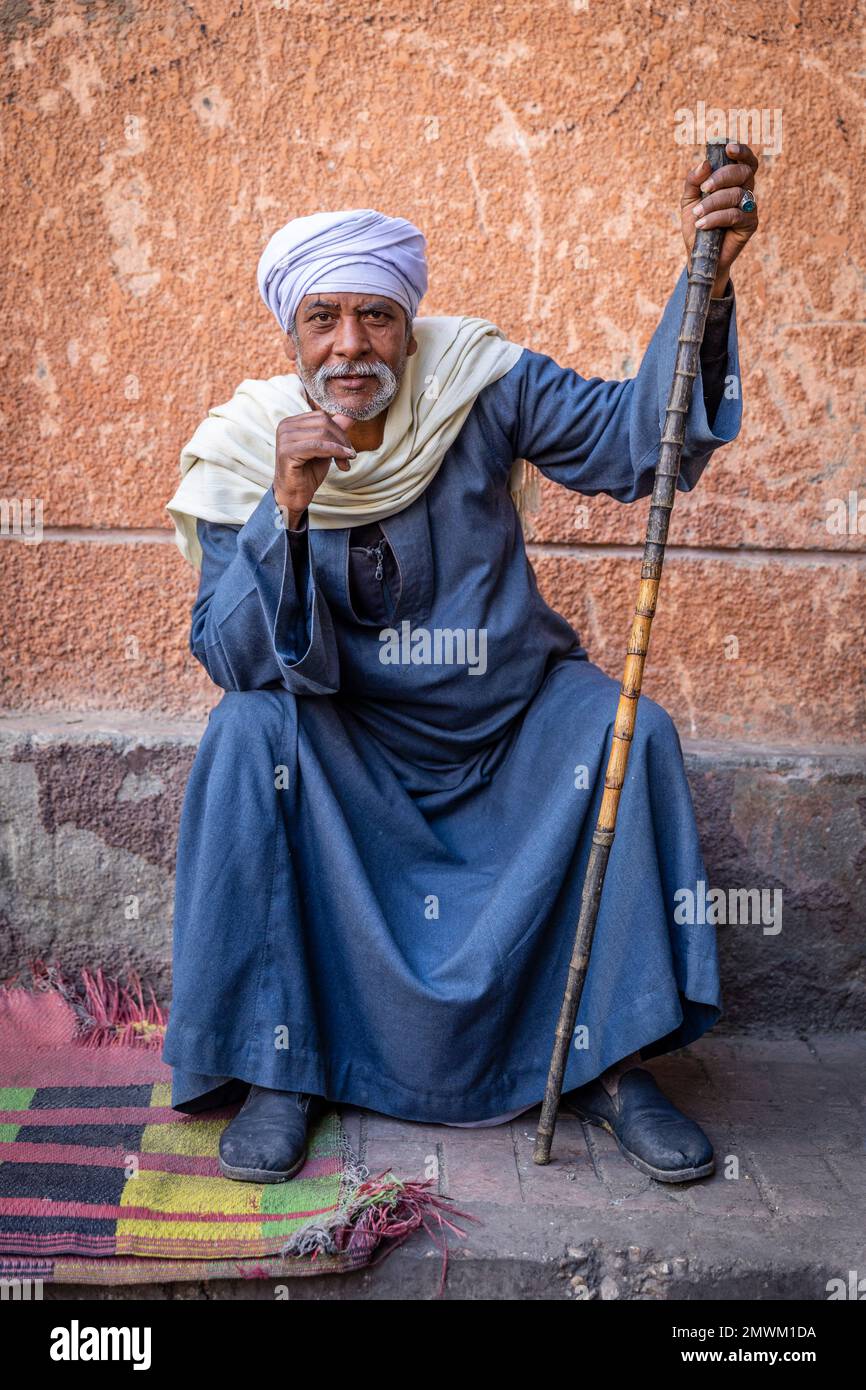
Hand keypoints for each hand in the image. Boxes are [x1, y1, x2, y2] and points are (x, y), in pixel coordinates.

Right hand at [274, 410, 355, 527]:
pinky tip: (344, 460)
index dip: (339, 431)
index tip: (348, 448)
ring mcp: (284, 438)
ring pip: (322, 433)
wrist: (295, 494)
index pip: (322, 416)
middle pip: (323, 422)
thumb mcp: (325, 448)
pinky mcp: (287, 452)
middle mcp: (285, 426)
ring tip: (345, 461)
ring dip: (340, 447)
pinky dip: (335, 451)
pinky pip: (317, 446)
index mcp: (292, 422)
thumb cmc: (308, 472)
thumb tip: (350, 415)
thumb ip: (334, 431)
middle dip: (341, 439)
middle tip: (350, 456)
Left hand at [681, 140, 758, 296]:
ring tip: (697, 214)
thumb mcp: (689, 201)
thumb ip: (693, 182)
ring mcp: (750, 207)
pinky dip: (716, 218)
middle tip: (704, 188)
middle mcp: (745, 190)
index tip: (728, 148)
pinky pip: (735, 215)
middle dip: (722, 177)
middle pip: (743, 172)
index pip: (744, 160)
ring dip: (713, 202)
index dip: (741, 151)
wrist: (698, 255)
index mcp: (734, 181)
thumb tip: (704, 164)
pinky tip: (702, 224)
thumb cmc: (696, 225)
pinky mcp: (750, 225)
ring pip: (737, 194)